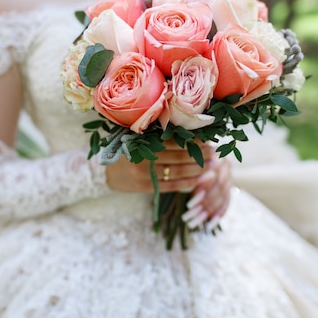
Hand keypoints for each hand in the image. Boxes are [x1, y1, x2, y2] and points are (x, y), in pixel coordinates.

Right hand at [105, 141, 231, 227]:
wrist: (103, 172)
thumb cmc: (126, 151)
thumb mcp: (137, 137)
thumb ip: (156, 134)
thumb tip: (187, 131)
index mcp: (143, 139)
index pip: (174, 140)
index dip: (193, 141)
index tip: (208, 141)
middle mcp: (143, 155)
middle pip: (178, 155)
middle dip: (199, 155)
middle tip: (214, 154)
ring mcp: (143, 172)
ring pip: (177, 171)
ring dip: (197, 170)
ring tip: (211, 167)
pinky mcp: (143, 186)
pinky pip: (170, 185)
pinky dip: (186, 183)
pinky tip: (198, 181)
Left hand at [181, 156, 231, 230]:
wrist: (198, 156)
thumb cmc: (186, 158)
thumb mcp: (186, 161)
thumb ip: (189, 170)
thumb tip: (189, 183)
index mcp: (216, 155)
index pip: (214, 176)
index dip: (202, 192)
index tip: (189, 205)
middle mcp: (226, 165)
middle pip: (219, 189)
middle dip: (204, 206)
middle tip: (188, 218)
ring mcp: (230, 177)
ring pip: (222, 197)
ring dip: (207, 213)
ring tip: (193, 223)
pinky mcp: (230, 188)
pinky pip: (226, 203)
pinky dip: (218, 215)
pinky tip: (209, 225)